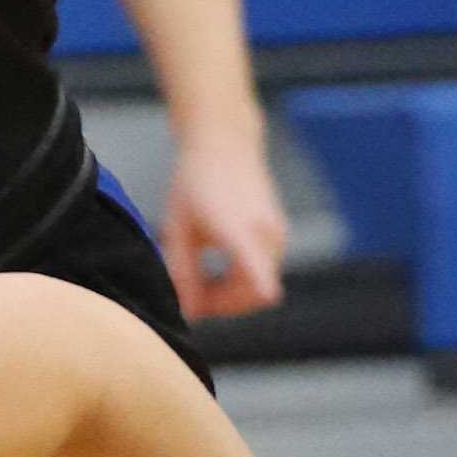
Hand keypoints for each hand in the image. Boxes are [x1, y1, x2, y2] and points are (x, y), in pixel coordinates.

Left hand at [156, 110, 289, 320]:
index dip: (262, 279)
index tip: (268, 295)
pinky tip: (216, 274)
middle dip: (223, 306)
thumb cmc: (194, 183)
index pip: (256, 257)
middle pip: (253, 292)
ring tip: (200, 285)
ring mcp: (277, 235)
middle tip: (191, 302)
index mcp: (237, 225)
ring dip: (232, 296)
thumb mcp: (177, 227)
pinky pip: (264, 273)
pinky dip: (242, 282)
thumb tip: (188, 312)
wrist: (225, 144)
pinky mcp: (279, 237)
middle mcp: (266, 231)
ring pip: (259, 287)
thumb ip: (182, 272)